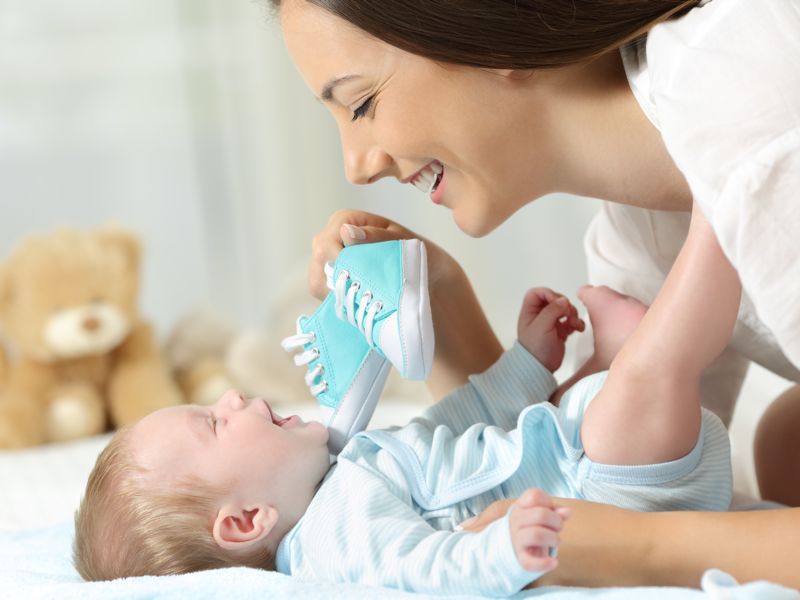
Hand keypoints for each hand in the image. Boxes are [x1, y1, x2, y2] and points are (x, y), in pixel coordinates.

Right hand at [308, 209, 461, 299]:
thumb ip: (375, 236)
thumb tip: (346, 232)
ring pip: (317, 279)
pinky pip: (322, 293)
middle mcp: (334, 238)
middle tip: (364, 290)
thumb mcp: (404, 242)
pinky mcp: (333, 282)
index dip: (337, 259)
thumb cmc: (418, 256)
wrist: (431, 279)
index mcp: (348, 220)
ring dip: (337, 291)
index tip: (357, 275)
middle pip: (318, 259)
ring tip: (364, 297)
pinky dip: (337, 300)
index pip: (327, 240)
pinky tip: (357, 302)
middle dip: (338, 277)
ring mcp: (331, 261)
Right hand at [459, 491, 569, 572]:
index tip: (550, 510)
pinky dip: (545, 563)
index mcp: (520, 507)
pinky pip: (530, 562)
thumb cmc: (527, 528)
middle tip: (557, 528)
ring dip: (554, 539)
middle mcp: (515, 521)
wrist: (505, 550)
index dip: (548, 502)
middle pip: (541, 514)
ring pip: (537, 534)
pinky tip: (553, 562)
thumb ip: (553, 511)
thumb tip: (567, 512)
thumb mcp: (538, 515)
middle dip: (557, 521)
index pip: (534, 495)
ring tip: (555, 542)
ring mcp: (516, 539)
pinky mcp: (519, 558)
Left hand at [517, 288, 583, 371]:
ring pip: (564, 309)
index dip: (549, 294)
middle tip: (568, 314)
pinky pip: (571, 321)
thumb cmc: (535, 348)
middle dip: (564, 305)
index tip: (557, 303)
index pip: (538, 293)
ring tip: (574, 324)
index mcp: (530, 312)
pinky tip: (578, 328)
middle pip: (554, 299)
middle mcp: (540, 315)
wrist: (540, 368)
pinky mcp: (560, 331)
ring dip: (572, 314)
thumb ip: (552, 310)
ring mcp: (551, 323)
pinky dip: (576, 323)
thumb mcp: (541, 326)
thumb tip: (563, 300)